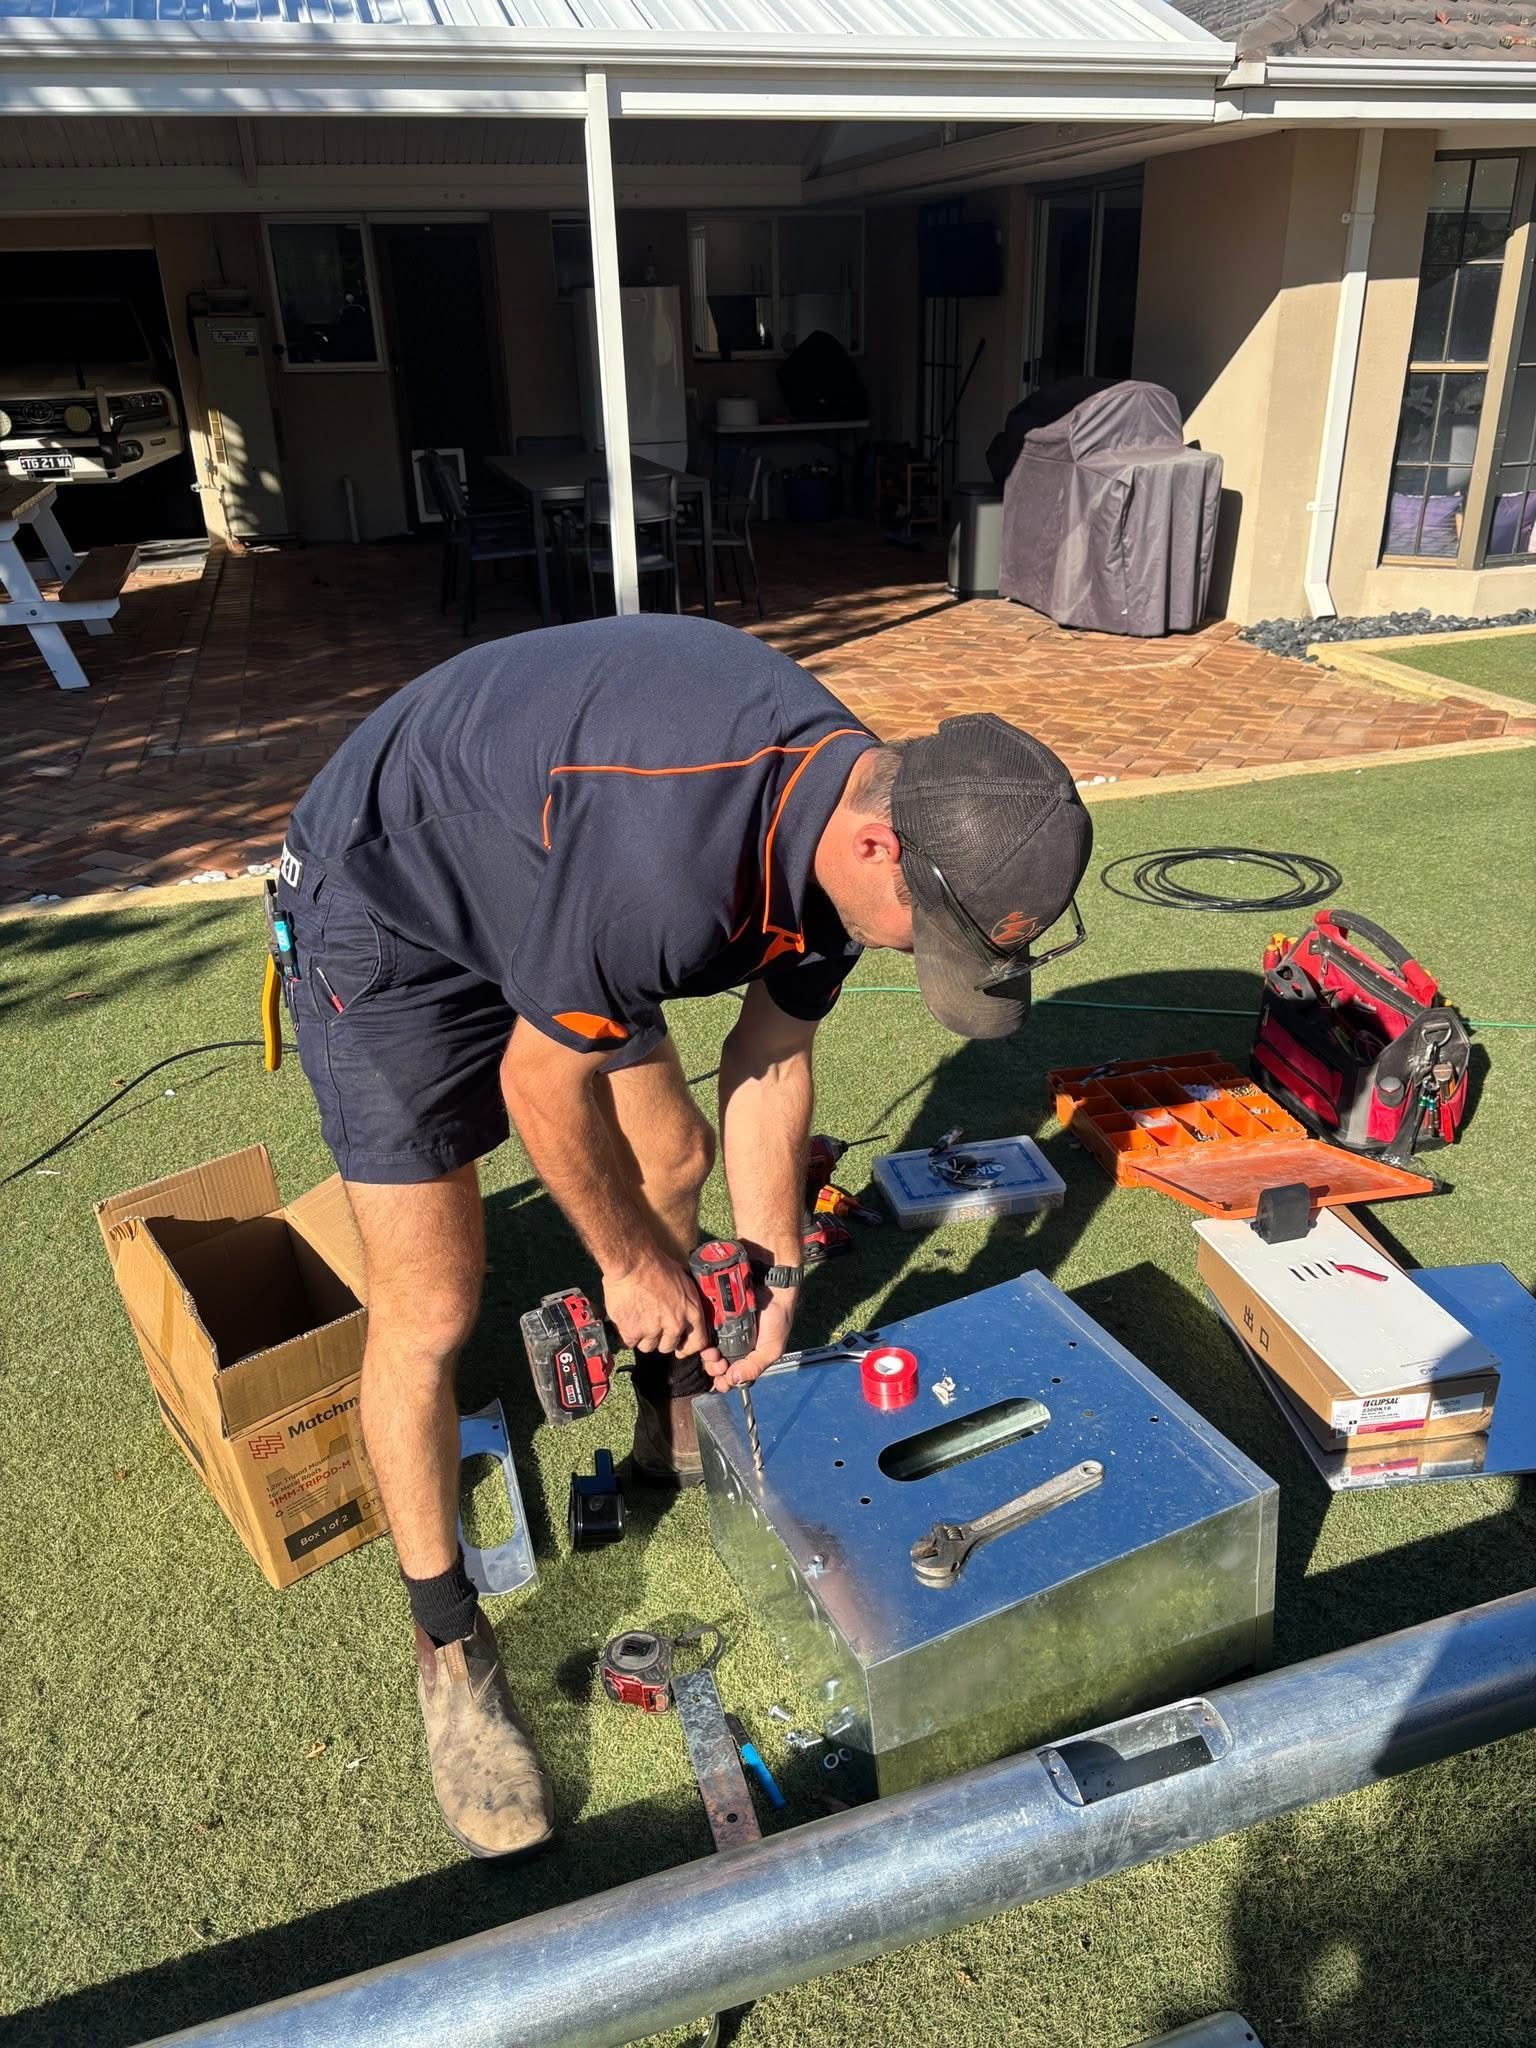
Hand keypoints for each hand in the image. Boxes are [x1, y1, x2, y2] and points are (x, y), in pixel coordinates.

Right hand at [604, 1255, 721, 1365]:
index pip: (699, 1342)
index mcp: (691, 1311)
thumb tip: (685, 1312)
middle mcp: (675, 1324)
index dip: (688, 1347)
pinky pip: (630, 1342)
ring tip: (637, 1317)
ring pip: (648, 1346)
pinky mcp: (633, 1332)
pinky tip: (627, 1318)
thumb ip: (686, 1303)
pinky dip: (627, 1333)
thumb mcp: (684, 1282)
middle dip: (660, 1338)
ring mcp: (653, 1330)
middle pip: (669, 1347)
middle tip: (652, 1324)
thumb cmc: (656, 1266)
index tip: (682, 1349)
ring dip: (643, 1337)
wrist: (633, 1263)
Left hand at [708, 1283, 796, 1388]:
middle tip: (718, 1362)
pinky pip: (705, 1333)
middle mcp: (733, 1348)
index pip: (731, 1377)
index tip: (722, 1379)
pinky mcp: (717, 1319)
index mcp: (747, 1359)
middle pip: (716, 1366)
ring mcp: (724, 1333)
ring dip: (707, 1356)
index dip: (724, 1382)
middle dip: (714, 1369)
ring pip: (708, 1352)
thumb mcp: (771, 1349)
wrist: (772, 1289)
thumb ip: (754, 1366)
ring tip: (711, 1352)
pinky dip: (703, 1339)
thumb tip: (734, 1380)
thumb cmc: (777, 1320)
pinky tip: (706, 1342)